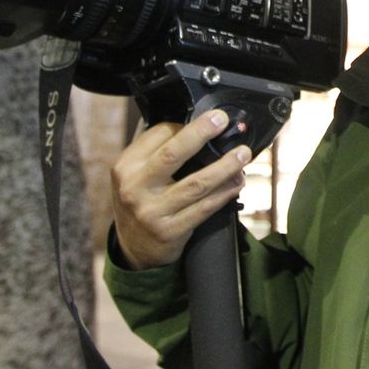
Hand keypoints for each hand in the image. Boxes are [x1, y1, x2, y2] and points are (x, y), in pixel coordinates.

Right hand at [110, 109, 251, 269]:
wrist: (133, 248)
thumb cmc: (140, 201)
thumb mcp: (134, 175)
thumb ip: (155, 151)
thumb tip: (191, 122)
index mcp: (125, 166)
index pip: (157, 135)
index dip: (186, 125)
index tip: (208, 120)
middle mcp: (134, 188)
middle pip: (173, 154)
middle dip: (201, 133)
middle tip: (222, 120)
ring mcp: (152, 211)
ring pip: (196, 183)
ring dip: (224, 166)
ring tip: (242, 154)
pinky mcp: (169, 231)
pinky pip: (204, 208)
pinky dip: (224, 192)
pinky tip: (237, 182)